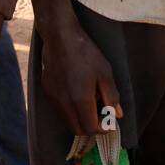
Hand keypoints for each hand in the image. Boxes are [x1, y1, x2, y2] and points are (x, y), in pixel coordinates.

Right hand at [39, 22, 122, 136]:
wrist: (60, 35)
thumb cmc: (85, 52)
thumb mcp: (105, 73)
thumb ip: (112, 97)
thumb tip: (117, 115)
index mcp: (80, 99)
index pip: (90, 129)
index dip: (101, 129)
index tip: (108, 121)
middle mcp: (64, 102)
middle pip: (77, 129)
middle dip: (90, 127)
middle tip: (100, 115)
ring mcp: (53, 96)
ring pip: (67, 119)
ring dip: (79, 118)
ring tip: (88, 100)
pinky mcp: (47, 89)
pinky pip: (59, 107)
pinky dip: (69, 108)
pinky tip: (76, 91)